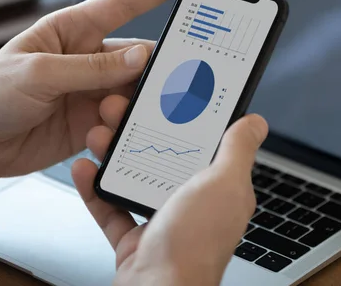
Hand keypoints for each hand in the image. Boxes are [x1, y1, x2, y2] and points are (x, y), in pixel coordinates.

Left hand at [0, 0, 202, 182]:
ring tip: (107, 115)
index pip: (125, 3)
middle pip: (140, 56)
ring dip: (132, 106)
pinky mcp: (91, 122)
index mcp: (74, 31)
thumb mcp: (39, 73)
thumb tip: (141, 56)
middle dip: (157, 68)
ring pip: (135, 93)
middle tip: (175, 79)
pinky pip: (121, 124)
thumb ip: (92, 67)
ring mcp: (92, 92)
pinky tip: (101, 136)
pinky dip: (121, 131)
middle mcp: (89, 59)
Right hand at [72, 113, 267, 285]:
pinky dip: (95, 189)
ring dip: (113, 155)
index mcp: (220, 189)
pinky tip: (84, 168)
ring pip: (135, 178)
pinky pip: (111, 207)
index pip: (205, 144)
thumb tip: (255, 122)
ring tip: (99, 133)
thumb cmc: (194, 245)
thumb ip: (237, 150)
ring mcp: (162, 221)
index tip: (167, 97)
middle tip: (121, 110)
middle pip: (164, 157)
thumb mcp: (223, 184)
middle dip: (140, 132)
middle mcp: (193, 204)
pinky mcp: (135, 238)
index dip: (187, 119)